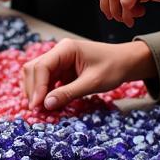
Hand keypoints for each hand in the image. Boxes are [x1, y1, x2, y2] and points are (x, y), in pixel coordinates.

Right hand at [22, 38, 155, 110]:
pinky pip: (46, 80)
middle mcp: (58, 52)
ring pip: (36, 75)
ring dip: (36, 91)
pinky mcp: (61, 69)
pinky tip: (48, 104)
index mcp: (65, 49)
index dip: (37, 87)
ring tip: (41, 109)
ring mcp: (58, 60)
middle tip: (37, 110)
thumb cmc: (113, 68)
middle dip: (33, 89)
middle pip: (34, 69)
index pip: (42, 66)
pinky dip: (44, 92)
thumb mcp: (93, 83)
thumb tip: (46, 105)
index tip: (37, 105)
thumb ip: (69, 93)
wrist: (126, 62)